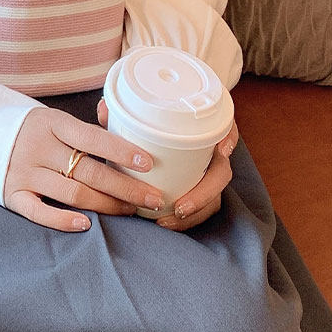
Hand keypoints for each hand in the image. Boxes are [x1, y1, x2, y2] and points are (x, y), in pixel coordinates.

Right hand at [2, 106, 169, 231]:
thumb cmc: (28, 129)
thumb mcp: (52, 118)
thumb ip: (83, 126)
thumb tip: (114, 115)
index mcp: (52, 123)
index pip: (93, 139)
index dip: (122, 151)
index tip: (150, 164)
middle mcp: (38, 147)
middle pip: (90, 172)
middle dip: (127, 187)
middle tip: (153, 199)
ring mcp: (24, 172)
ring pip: (73, 194)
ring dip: (107, 205)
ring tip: (131, 210)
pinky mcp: (11, 195)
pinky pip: (40, 212)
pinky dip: (64, 220)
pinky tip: (88, 224)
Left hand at [95, 100, 238, 231]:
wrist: (166, 131)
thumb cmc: (154, 121)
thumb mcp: (139, 115)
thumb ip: (123, 113)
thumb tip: (103, 108)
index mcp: (206, 129)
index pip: (227, 129)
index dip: (229, 138)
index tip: (221, 150)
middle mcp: (213, 152)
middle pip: (222, 172)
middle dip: (204, 193)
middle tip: (180, 206)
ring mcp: (210, 173)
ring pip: (214, 196)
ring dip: (195, 211)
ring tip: (167, 221)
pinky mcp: (202, 190)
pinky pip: (203, 208)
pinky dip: (189, 218)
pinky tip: (168, 223)